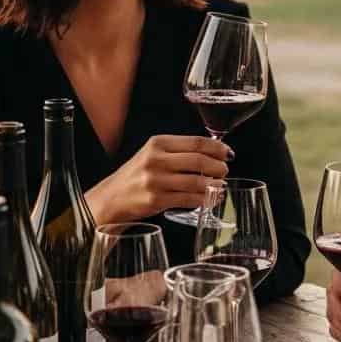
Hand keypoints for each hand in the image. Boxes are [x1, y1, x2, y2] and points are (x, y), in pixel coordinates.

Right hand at [86, 135, 230, 222]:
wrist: (112, 197)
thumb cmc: (137, 175)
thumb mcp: (153, 154)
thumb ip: (178, 151)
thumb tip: (213, 152)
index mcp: (158, 143)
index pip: (197, 142)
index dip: (217, 147)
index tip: (228, 153)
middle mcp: (156, 159)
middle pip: (199, 160)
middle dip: (218, 167)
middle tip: (224, 171)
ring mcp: (156, 180)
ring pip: (196, 181)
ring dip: (214, 185)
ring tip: (220, 186)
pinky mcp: (156, 200)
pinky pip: (189, 199)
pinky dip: (204, 200)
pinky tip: (210, 199)